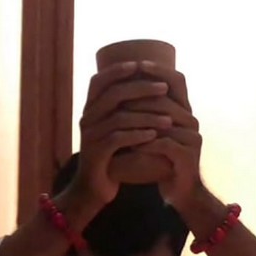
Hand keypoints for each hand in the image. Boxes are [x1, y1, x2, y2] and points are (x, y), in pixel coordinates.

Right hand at [64, 61, 172, 211]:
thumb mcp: (114, 131)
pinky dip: (137, 135)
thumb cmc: (110, 157)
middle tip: (164, 88)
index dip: (117, 70)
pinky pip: (117, 139)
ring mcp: (89, 137)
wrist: (93, 190)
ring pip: (119, 117)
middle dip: (141, 88)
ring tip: (168, 119)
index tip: (139, 65)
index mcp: (90, 110)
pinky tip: (154, 136)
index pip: (98, 81)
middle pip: (113, 94)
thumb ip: (122, 111)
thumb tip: (148, 86)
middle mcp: (86, 120)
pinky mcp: (95, 154)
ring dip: (147, 116)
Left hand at [125, 62, 204, 208]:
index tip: (136, 64)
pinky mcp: (187, 156)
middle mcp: (192, 120)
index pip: (177, 81)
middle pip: (165, 100)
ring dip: (139, 118)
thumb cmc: (163, 162)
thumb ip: (147, 114)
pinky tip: (130, 143)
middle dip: (140, 96)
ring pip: (164, 121)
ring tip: (118, 117)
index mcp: (185, 111)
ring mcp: (192, 138)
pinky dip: (145, 142)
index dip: (158, 70)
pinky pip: (164, 144)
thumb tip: (123, 90)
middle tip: (117, 96)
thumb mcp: (155, 134)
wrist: (180, 192)